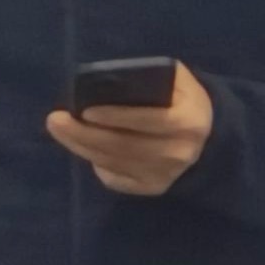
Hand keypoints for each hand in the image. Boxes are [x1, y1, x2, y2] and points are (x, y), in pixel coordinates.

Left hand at [45, 61, 213, 195]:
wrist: (208, 138)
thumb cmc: (183, 101)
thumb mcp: (180, 81)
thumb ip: (155, 75)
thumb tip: (112, 77)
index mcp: (187, 122)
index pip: (148, 121)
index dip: (116, 116)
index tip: (86, 110)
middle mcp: (177, 153)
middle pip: (124, 146)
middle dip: (84, 134)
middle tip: (55, 120)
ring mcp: (165, 175)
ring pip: (115, 164)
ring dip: (82, 147)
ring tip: (60, 130)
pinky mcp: (152, 189)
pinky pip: (116, 179)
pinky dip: (96, 164)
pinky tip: (82, 147)